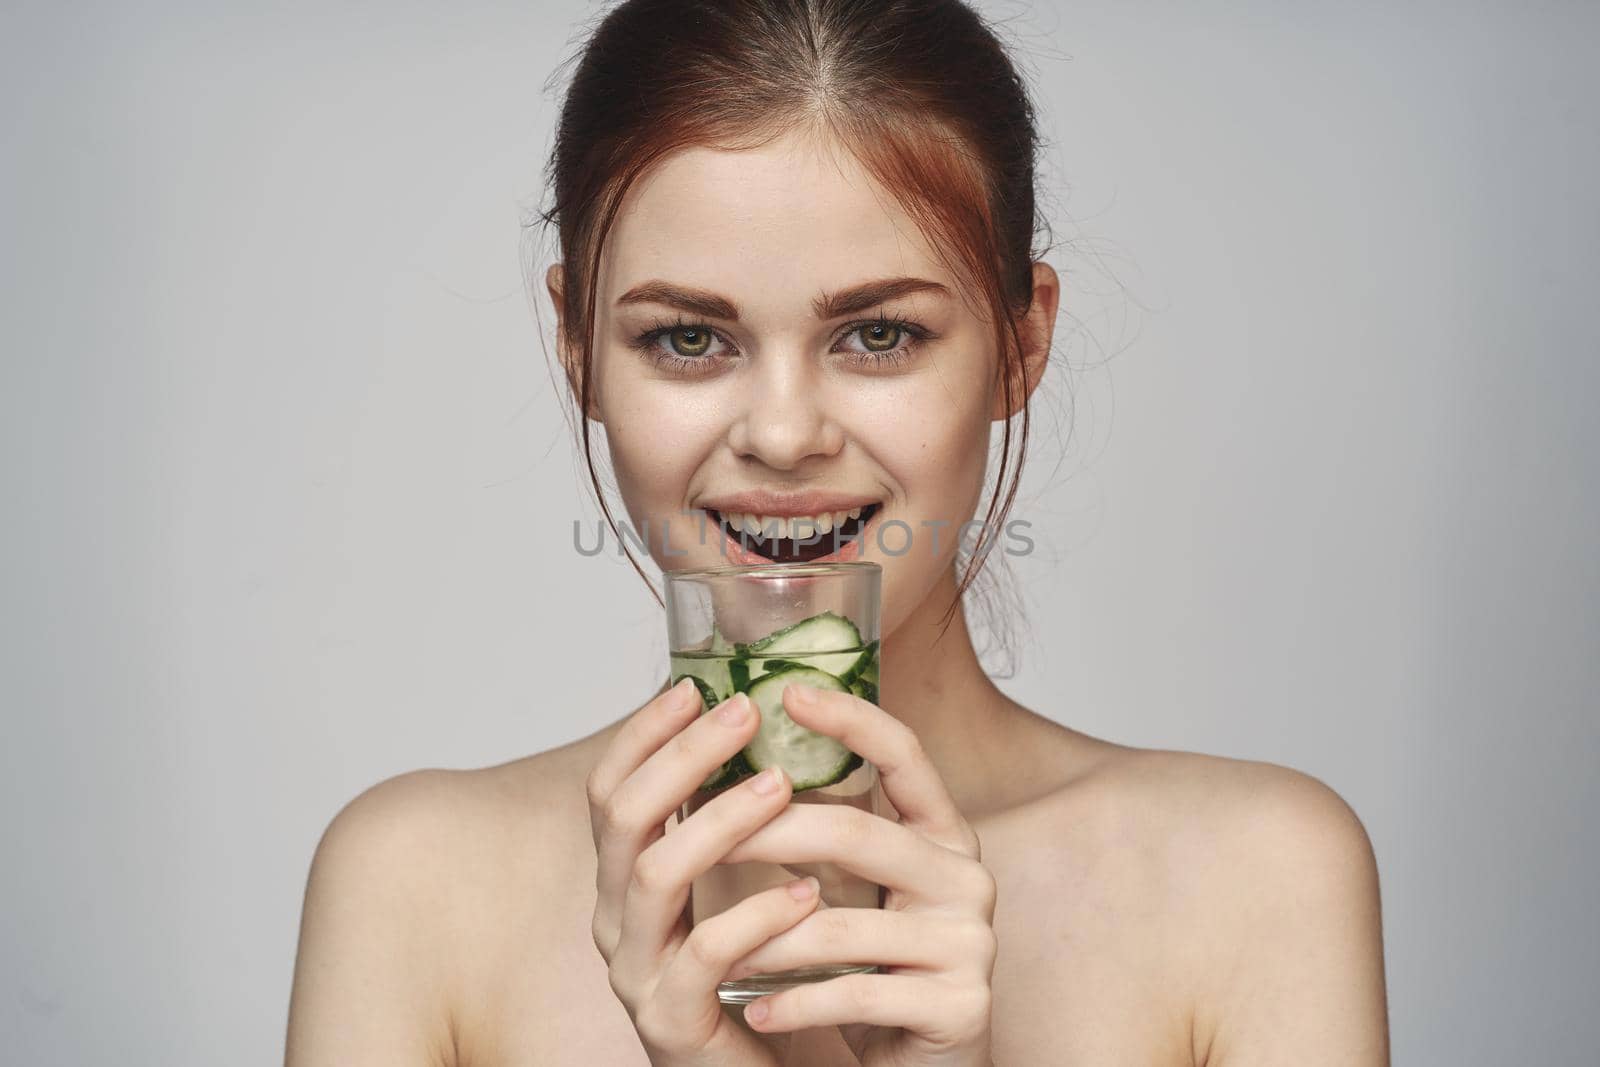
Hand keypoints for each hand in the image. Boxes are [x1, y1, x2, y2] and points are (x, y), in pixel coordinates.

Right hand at [586, 678, 821, 1066]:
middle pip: (623, 817)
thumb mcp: (725, 889)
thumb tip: (750, 724)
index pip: (608, 790)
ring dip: (720, 819)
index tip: (692, 687)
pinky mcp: (672, 1023)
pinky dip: (755, 918)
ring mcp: (637, 973)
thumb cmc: (751, 975)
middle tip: (745, 713)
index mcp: (625, 881)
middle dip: (683, 755)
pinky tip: (805, 893)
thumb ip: (722, 823)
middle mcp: (617, 920)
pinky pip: (703, 956)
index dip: (642, 735)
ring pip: (656, 874)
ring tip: (782, 786)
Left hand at [718, 683, 998, 1066]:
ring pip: (840, 925)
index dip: (850, 718)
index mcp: (945, 834)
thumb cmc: (879, 967)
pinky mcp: (961, 1004)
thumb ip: (824, 833)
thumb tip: (734, 763)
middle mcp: (966, 875)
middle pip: (854, 832)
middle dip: (765, 833)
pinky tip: (753, 1009)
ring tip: (711, 949)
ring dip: (762, 939)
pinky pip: (856, 993)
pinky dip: (793, 1003)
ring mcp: (971, 940)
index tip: (786, 691)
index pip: (905, 754)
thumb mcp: (858, 888)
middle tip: (700, 835)